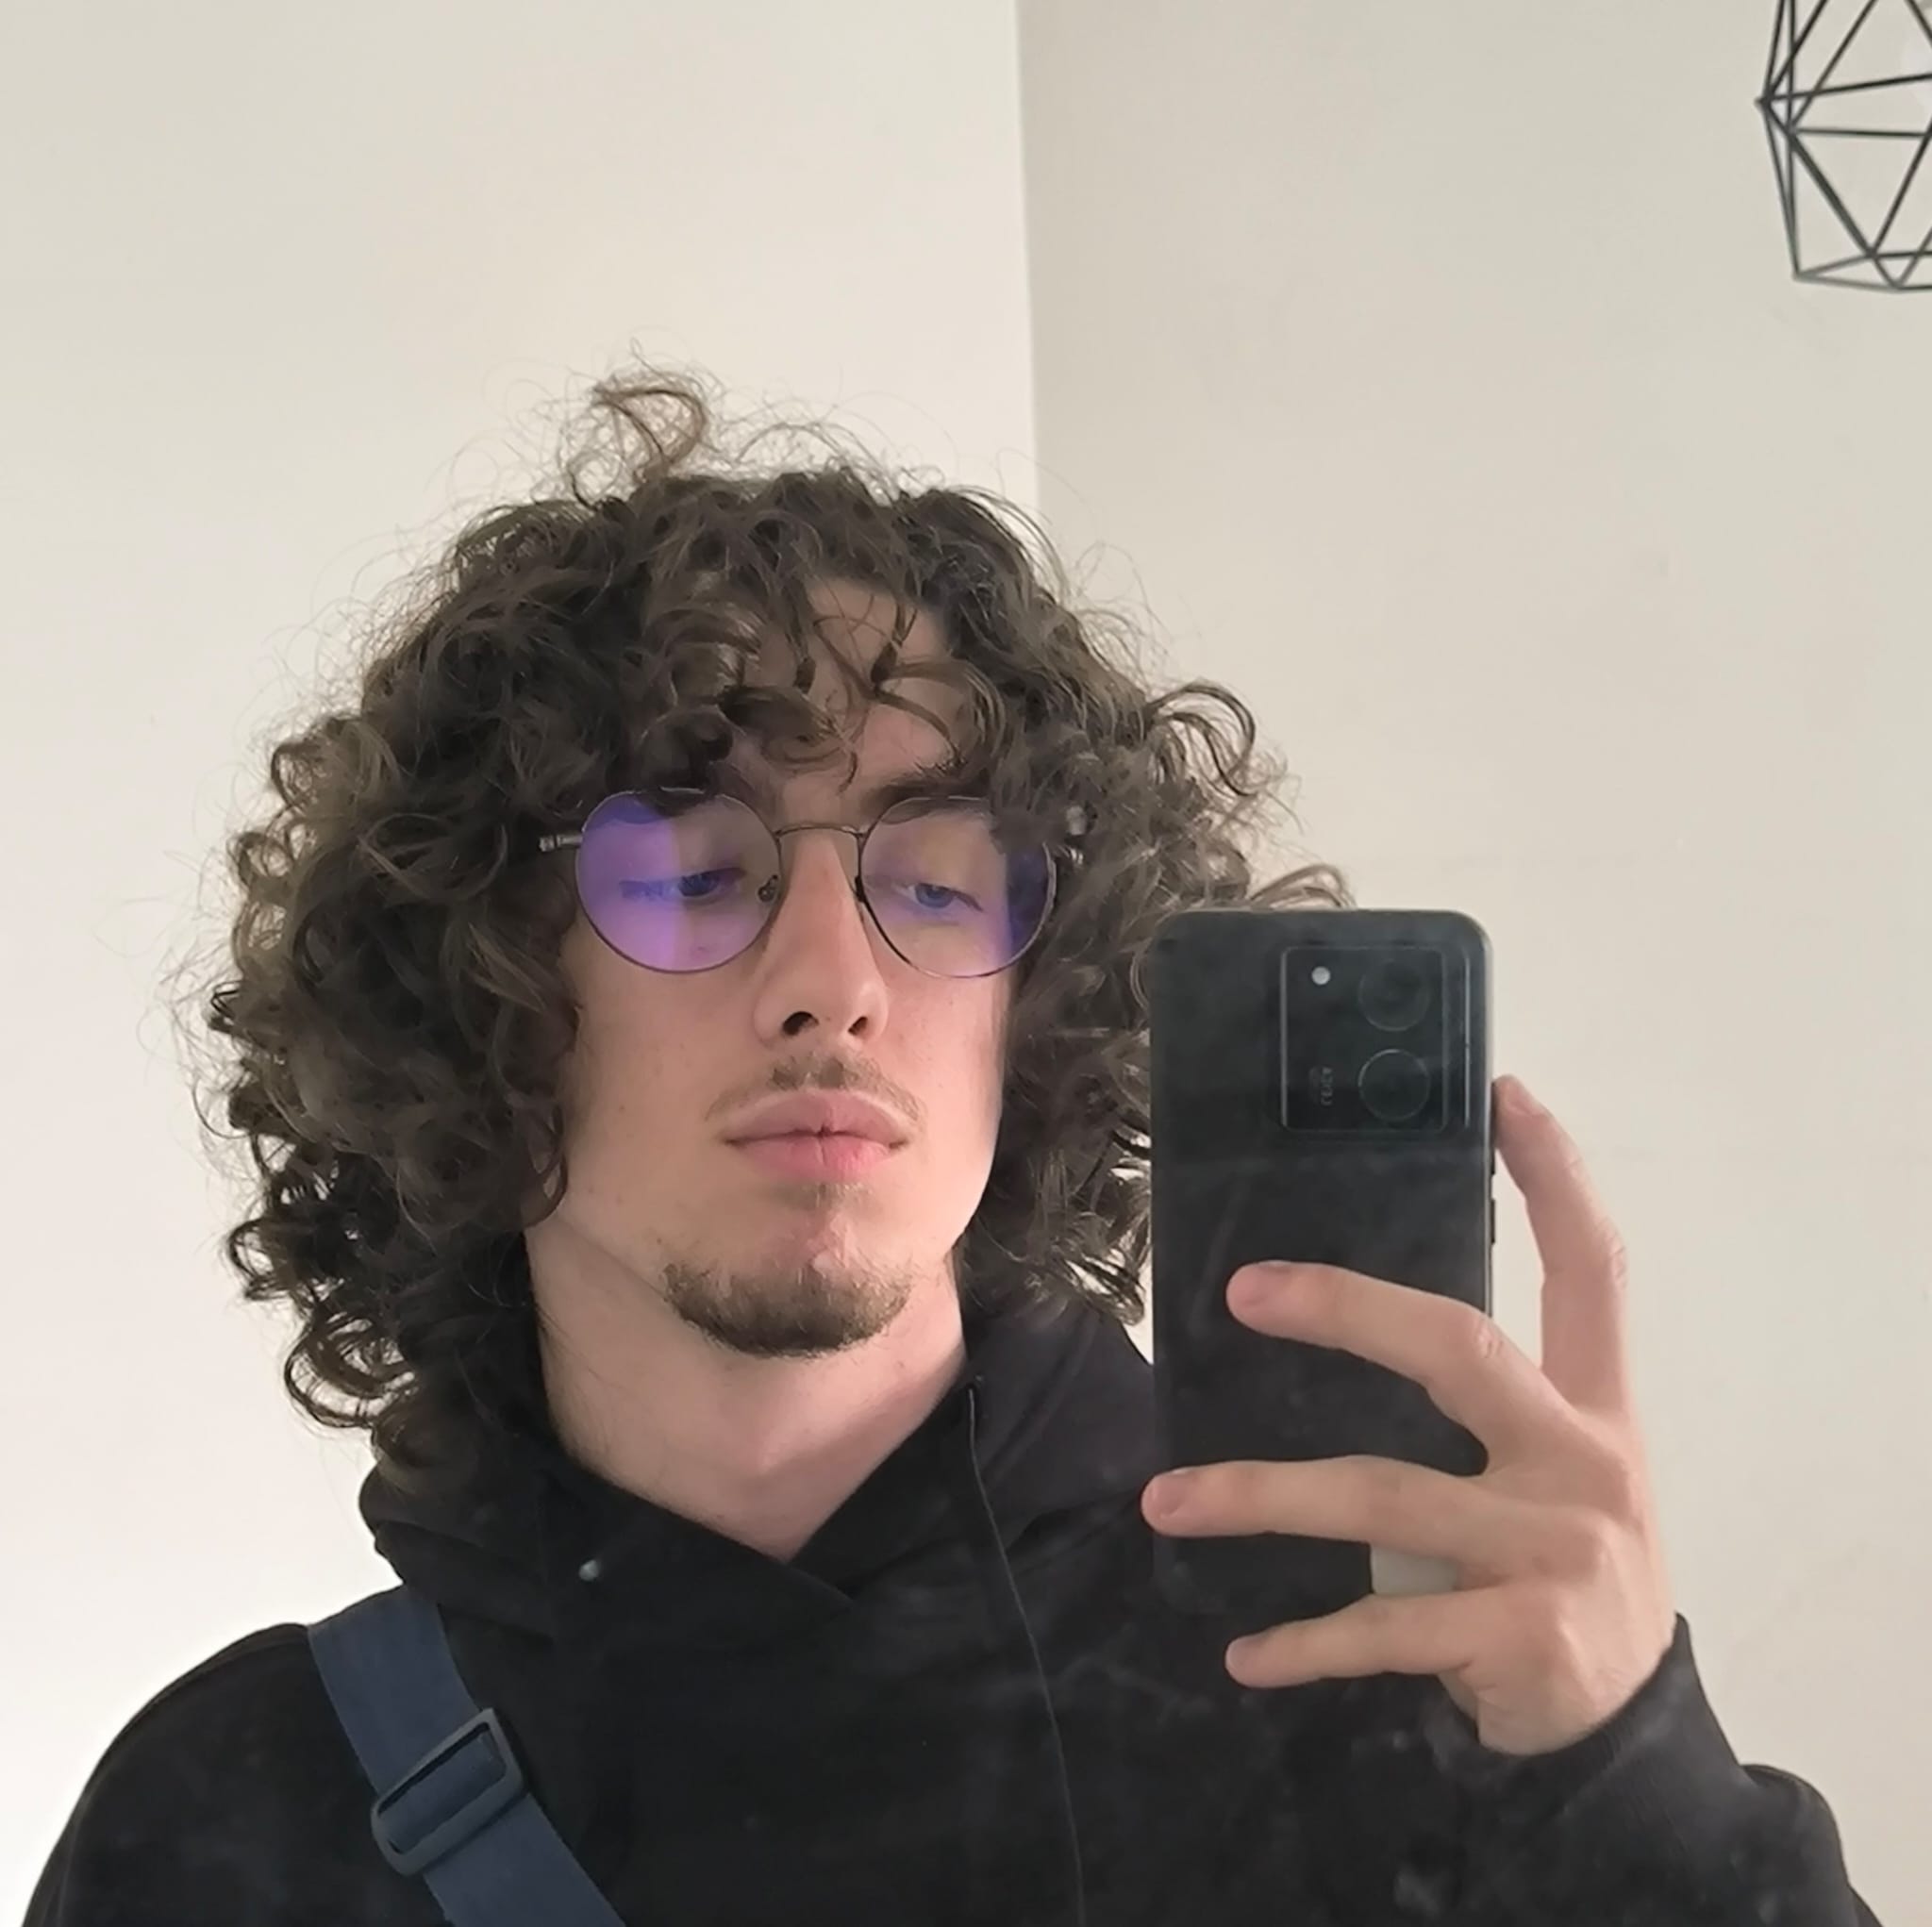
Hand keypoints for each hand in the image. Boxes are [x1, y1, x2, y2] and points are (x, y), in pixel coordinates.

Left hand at [1141, 1074, 1676, 1756]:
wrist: (1630, 1737)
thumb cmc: (1566, 1575)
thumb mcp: (1563, 1478)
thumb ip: (1493, 1413)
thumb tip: (1349, 1322)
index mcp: (1597, 1410)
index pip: (1592, 1271)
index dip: (1558, 1179)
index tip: (1506, 1093)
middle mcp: (1581, 1463)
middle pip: (1458, 1351)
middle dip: (1347, 1309)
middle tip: (1243, 1291)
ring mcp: (1551, 1551)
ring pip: (1379, 1496)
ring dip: (1259, 1496)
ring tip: (1168, 1501)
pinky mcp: (1517, 1637)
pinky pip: (1382, 1627)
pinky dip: (1305, 1642)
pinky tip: (1246, 1653)